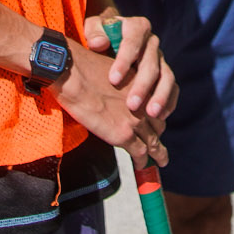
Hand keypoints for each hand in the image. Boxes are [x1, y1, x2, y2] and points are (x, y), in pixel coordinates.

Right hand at [59, 29, 174, 166]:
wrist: (73, 74)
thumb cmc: (85, 67)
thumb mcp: (113, 69)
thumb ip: (121, 84)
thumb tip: (115, 92)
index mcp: (141, 86)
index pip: (156, 106)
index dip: (156, 118)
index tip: (155, 124)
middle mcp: (143, 103)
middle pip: (158, 125)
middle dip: (158, 136)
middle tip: (159, 146)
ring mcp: (134, 120)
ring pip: (153, 142)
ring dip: (157, 153)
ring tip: (160, 161)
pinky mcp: (122, 134)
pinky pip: (139, 152)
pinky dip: (142, 161)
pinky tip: (141, 165)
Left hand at [80, 10, 178, 120]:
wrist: (111, 40)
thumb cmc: (100, 35)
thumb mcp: (93, 28)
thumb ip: (94, 32)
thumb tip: (99, 43)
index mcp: (137, 27)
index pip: (133, 42)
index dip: (124, 61)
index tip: (113, 80)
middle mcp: (152, 42)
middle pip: (151, 63)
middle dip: (142, 85)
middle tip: (131, 105)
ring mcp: (160, 59)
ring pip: (166, 77)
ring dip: (160, 96)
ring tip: (151, 114)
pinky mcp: (164, 74)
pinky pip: (172, 88)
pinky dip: (168, 102)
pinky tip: (159, 116)